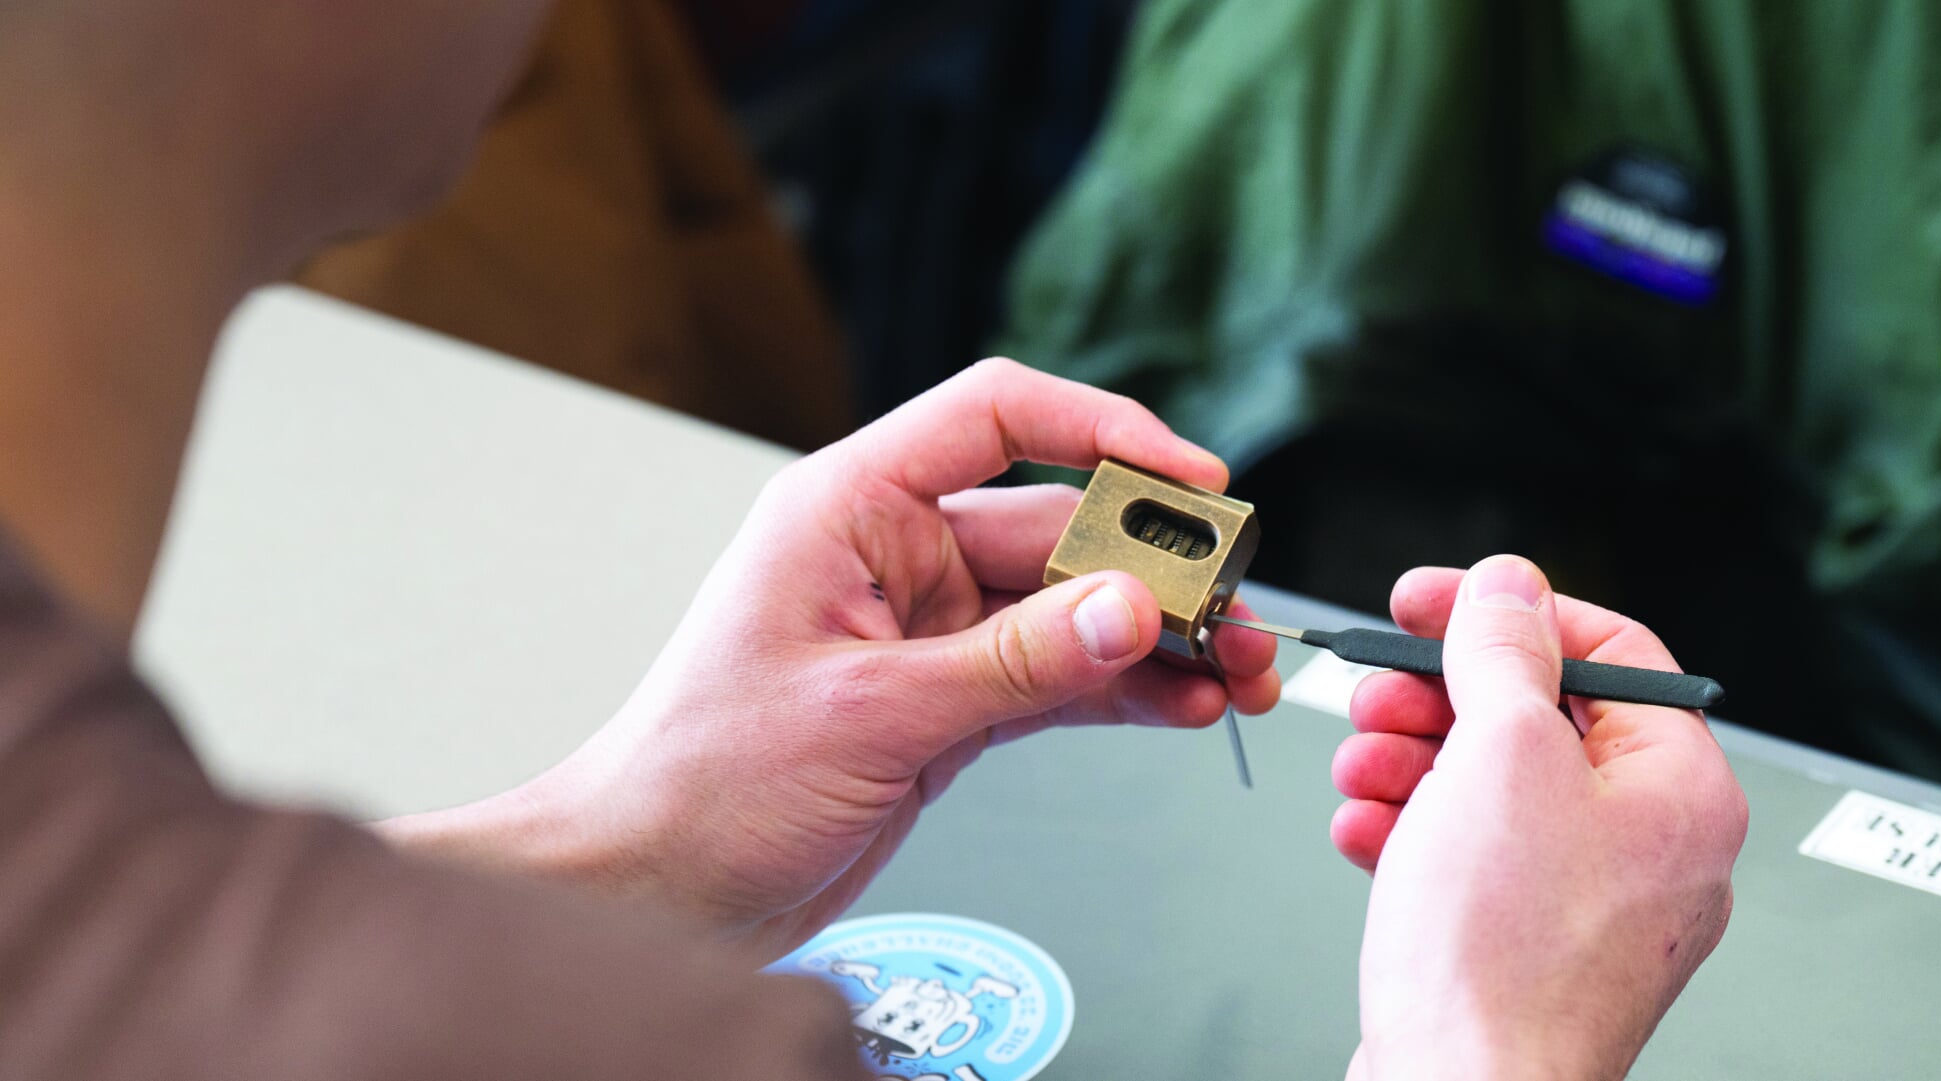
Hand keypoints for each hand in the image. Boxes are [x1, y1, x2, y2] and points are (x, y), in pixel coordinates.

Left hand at [383, 359, 1278, 957]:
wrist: (656, 890)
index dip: (1102, 429)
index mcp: (851, 508)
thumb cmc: (702, 781)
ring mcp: (931, 630)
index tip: (1190, 474)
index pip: (995, 417)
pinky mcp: (952, 700)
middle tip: (1233, 607)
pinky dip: (1125, 689)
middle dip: (1157, 565)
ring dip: (1158, 636)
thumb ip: (1010, 663)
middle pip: (1059, 525)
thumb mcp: (868, 712)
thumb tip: (1128, 612)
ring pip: (1074, 607)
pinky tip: (1184, 704)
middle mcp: (897, 555)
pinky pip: (1062, 676)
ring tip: (1236, 668)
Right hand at [1335, 557, 1745, 1080]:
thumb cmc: (1505, 959)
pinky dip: (1414, 836)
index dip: (1511, 612)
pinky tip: (1366, 833)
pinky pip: (1474, 863)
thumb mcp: (1500, 754)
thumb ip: (1504, 651)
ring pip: (1497, 792)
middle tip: (1380, 691)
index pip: (1612, 652)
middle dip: (1442, 698)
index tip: (1431, 601)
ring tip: (1362, 768)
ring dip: (1413, 763)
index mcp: (1682, 790)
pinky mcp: (1532, 952)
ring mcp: (1593, 908)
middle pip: (1542, 721)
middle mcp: (1654, 849)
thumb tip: (1508, 587)